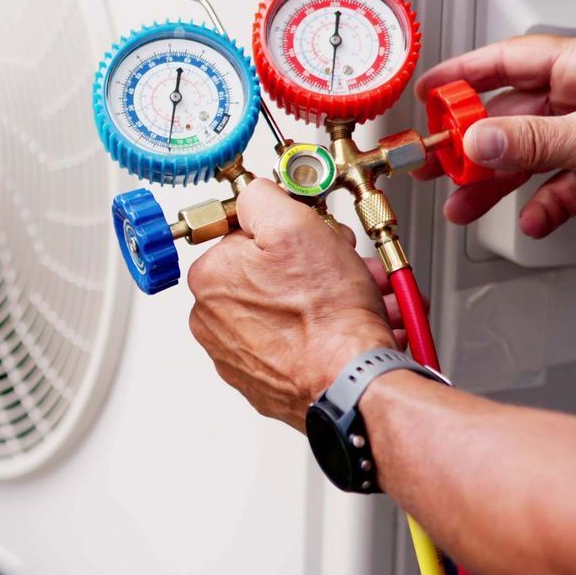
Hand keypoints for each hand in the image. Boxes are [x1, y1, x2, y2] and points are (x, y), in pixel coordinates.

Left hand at [186, 181, 395, 430]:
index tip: (316, 238)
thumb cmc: (325, 315)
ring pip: (289, 309)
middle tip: (348, 267)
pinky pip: (297, 344)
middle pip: (272, 274)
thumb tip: (254, 192)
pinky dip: (325, 332)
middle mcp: (214, 321)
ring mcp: (239, 356)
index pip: (249, 236)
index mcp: (209, 279)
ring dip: (329, 297)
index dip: (293, 231)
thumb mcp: (294, 226)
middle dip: (318, 266)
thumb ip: (262, 198)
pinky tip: (355, 326)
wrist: (351, 382)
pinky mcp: (267, 381)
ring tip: (365, 298)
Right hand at [416, 32, 575, 245]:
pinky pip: (562, 184)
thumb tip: (478, 140)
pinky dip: (544, 203)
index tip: (434, 91)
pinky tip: (533, 219)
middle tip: (440, 159)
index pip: (512, 59)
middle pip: (516, 112)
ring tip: (468, 201)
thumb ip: (530, 140)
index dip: (467, 75)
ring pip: (534, 152)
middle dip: (476, 141)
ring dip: (501, 180)